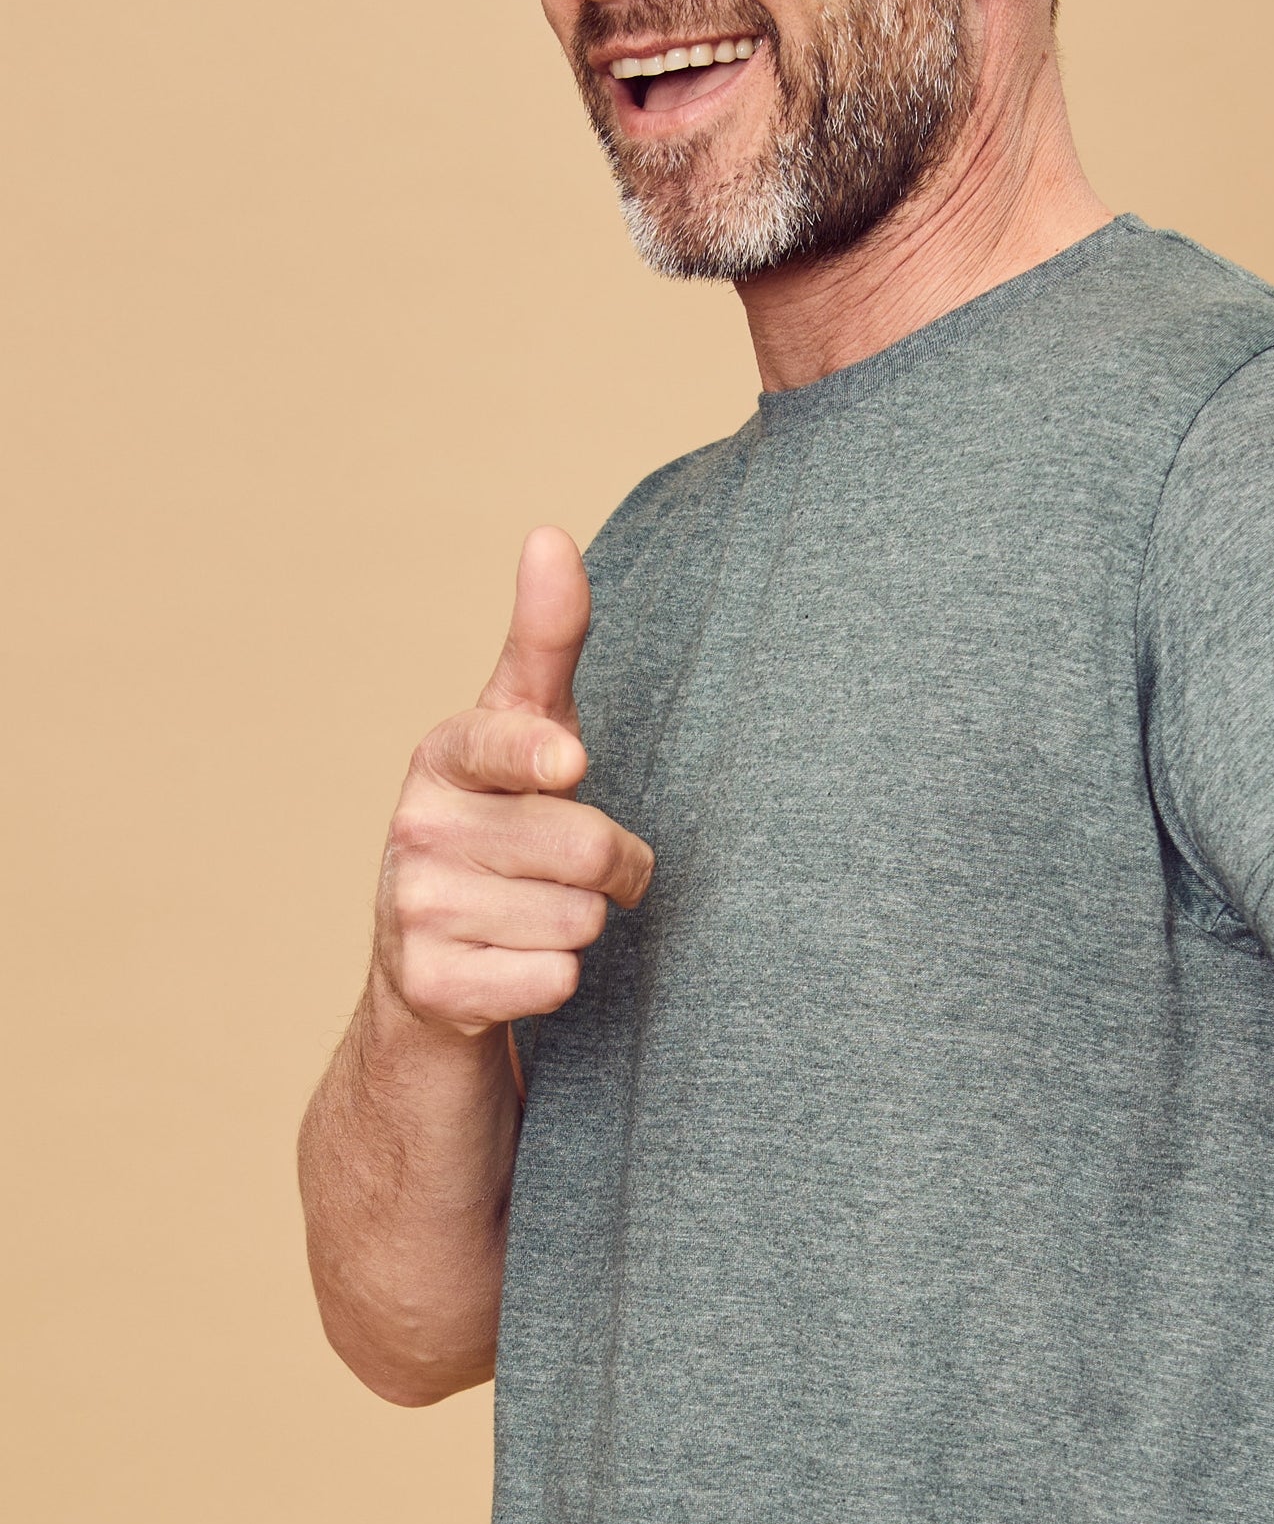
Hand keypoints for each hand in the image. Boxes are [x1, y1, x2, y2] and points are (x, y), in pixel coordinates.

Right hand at [373, 527, 653, 1037]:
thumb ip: (546, 640)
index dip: (539, 755)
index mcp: (442, 755)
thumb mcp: (527, 733)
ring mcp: (413, 912)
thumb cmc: (503, 830)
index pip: (501, 742)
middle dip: (611, 867)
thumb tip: (548, 533)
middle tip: (578, 871)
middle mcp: (415, 828)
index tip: (570, 765)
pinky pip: (553, 981)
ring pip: (577, 919)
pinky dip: (555, 982)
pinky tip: (514, 969)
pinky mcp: (430, 990)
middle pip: (584, 845)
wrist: (432, 975)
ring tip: (535, 918)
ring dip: (580, 926)